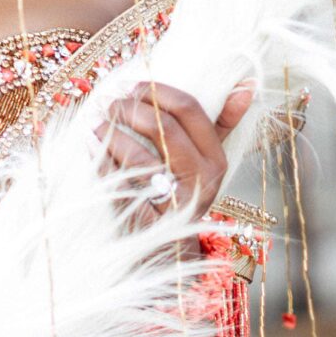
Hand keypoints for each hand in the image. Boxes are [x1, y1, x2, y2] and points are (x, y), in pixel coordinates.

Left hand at [98, 80, 253, 218]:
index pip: (189, 109)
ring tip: (96, 122)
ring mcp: (176, 203)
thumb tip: (245, 85)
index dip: (157, 91)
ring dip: (111, 132)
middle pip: (164, 127)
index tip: (132, 86)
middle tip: (110, 102)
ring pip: (140, 155)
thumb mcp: (207, 160)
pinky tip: (90, 145)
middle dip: (131, 108)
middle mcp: (202, 180)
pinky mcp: (148, 221)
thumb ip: (223, 122)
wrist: (171, 251)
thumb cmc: (184, 192)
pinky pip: (120, 184)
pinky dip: (101, 160)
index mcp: (216, 159)